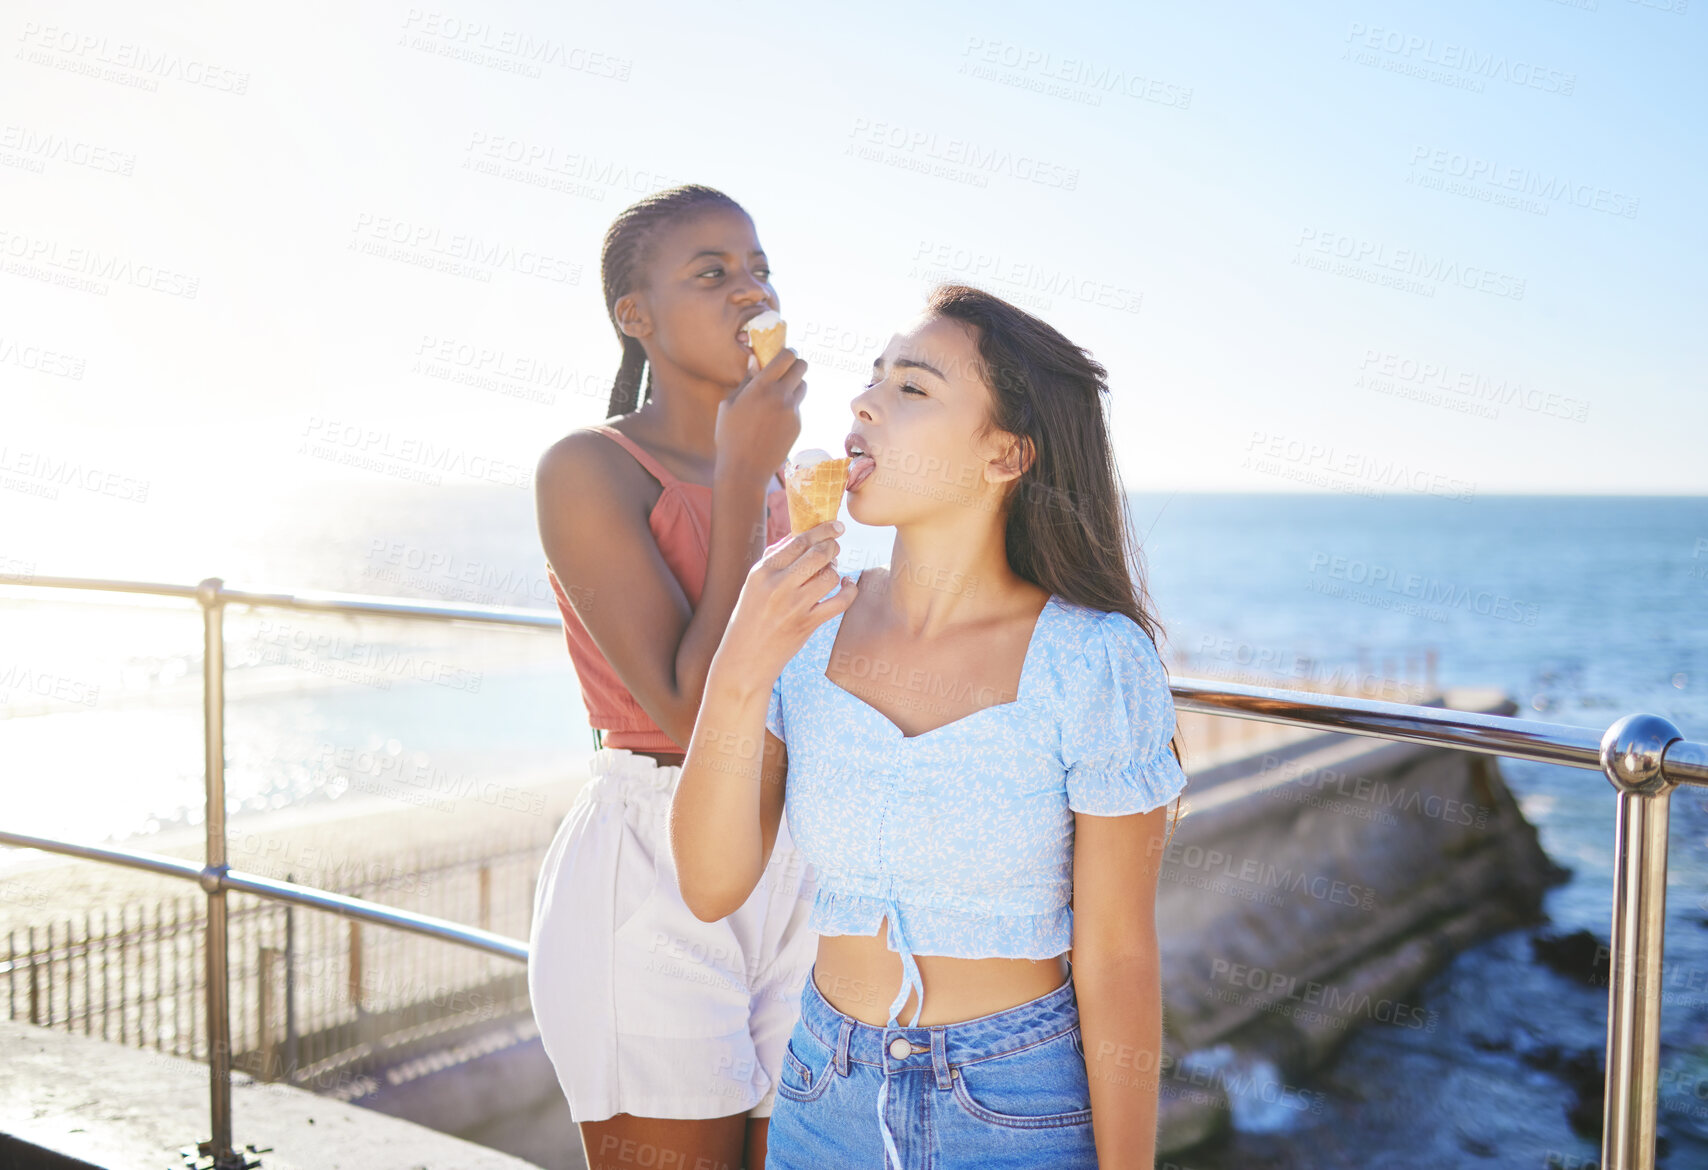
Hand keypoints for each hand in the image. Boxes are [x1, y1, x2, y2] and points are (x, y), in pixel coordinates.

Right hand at [714, 344, 806, 486]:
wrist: (744, 469)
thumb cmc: (729, 435)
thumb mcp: (729, 404)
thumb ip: (746, 381)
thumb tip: (755, 360)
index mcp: (761, 386)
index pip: (786, 356)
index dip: (787, 352)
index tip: (783, 355)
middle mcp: (780, 395)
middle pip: (802, 367)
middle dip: (795, 365)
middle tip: (786, 371)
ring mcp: (792, 411)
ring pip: (803, 386)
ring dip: (794, 385)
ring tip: (778, 395)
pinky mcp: (798, 425)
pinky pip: (798, 407)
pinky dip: (790, 407)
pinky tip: (774, 420)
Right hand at [714, 520, 856, 687]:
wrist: (744, 659)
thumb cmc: (750, 617)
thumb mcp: (753, 584)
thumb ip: (775, 558)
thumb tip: (801, 534)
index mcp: (762, 571)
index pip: (798, 541)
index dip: (822, 530)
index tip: (836, 526)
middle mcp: (778, 585)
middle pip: (818, 553)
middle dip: (833, 546)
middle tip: (835, 548)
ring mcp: (794, 606)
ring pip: (830, 575)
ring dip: (836, 571)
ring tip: (831, 573)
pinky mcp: (807, 624)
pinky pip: (840, 601)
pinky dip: (849, 591)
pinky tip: (847, 587)